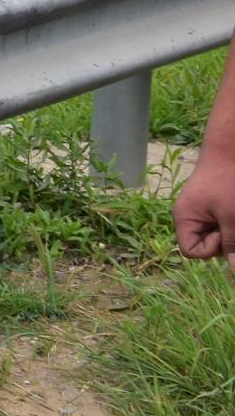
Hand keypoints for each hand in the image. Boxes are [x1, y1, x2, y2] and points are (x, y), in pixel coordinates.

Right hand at [174, 146, 234, 261]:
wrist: (231, 148)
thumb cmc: (228, 181)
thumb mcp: (231, 216)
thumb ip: (232, 243)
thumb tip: (234, 268)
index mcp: (185, 217)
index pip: (191, 250)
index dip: (210, 248)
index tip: (225, 232)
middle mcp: (192, 215)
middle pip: (206, 243)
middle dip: (225, 239)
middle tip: (233, 220)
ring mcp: (206, 209)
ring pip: (220, 233)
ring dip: (232, 229)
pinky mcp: (218, 203)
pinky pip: (224, 222)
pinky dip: (233, 221)